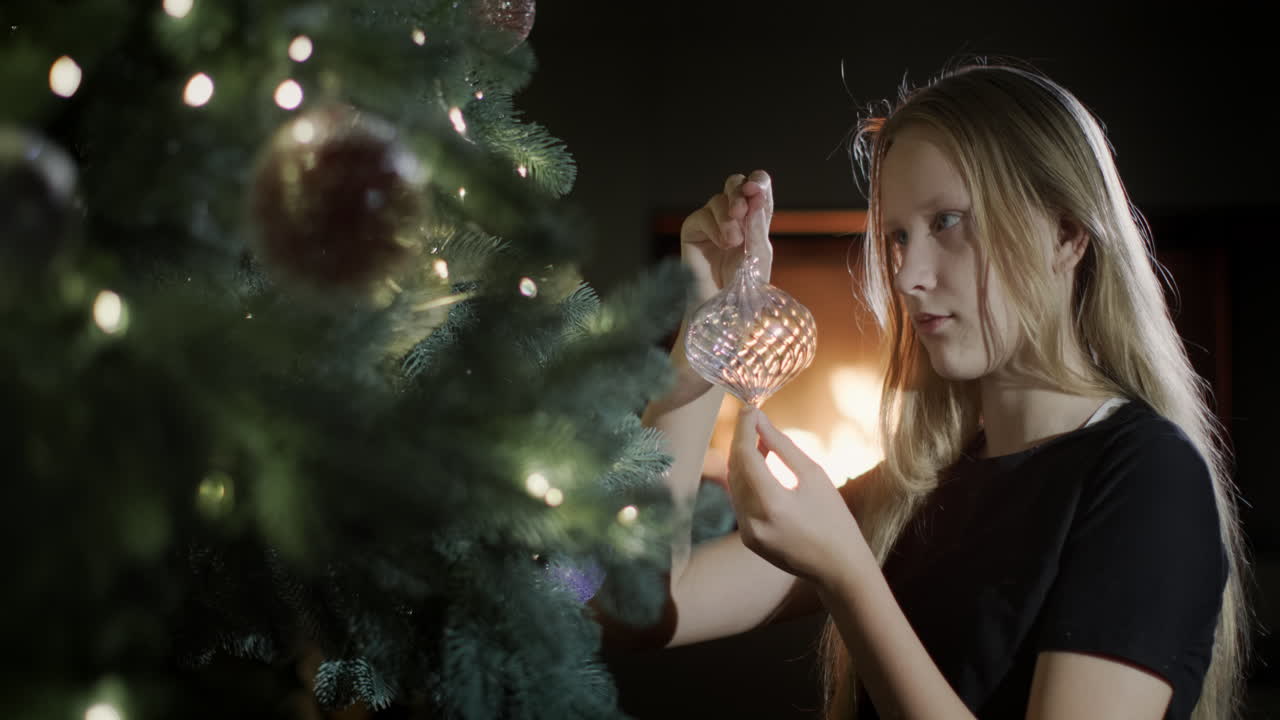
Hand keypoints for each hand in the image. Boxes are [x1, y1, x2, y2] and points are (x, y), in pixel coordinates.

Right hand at [679, 170, 774, 306]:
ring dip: (728, 217)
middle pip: (735, 183)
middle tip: (741, 210)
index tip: (756, 189)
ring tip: (733, 242)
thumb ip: (758, 227)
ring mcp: (711, 223)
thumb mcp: (759, 255)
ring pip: (718, 199)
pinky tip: (722, 244)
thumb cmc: (744, 287)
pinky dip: (714, 227)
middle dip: (739, 191)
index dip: (758, 181)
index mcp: (754, 219)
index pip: (758, 188)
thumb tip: (755, 198)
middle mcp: (732, 217)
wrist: (723, 310)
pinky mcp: (692, 232)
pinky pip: (702, 216)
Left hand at [726, 407, 863, 586]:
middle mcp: (752, 520)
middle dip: (741, 441)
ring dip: (743, 459)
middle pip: (735, 469)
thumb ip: (781, 445)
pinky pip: (740, 501)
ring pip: (734, 484)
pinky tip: (761, 466)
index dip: (744, 428)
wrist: (839, 567)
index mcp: (771, 503)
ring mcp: (747, 533)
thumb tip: (758, 418)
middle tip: (753, 418)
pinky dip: (746, 480)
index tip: (750, 408)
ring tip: (760, 439)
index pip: (745, 455)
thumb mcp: (813, 475)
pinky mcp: (748, 539)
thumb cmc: (834, 517)